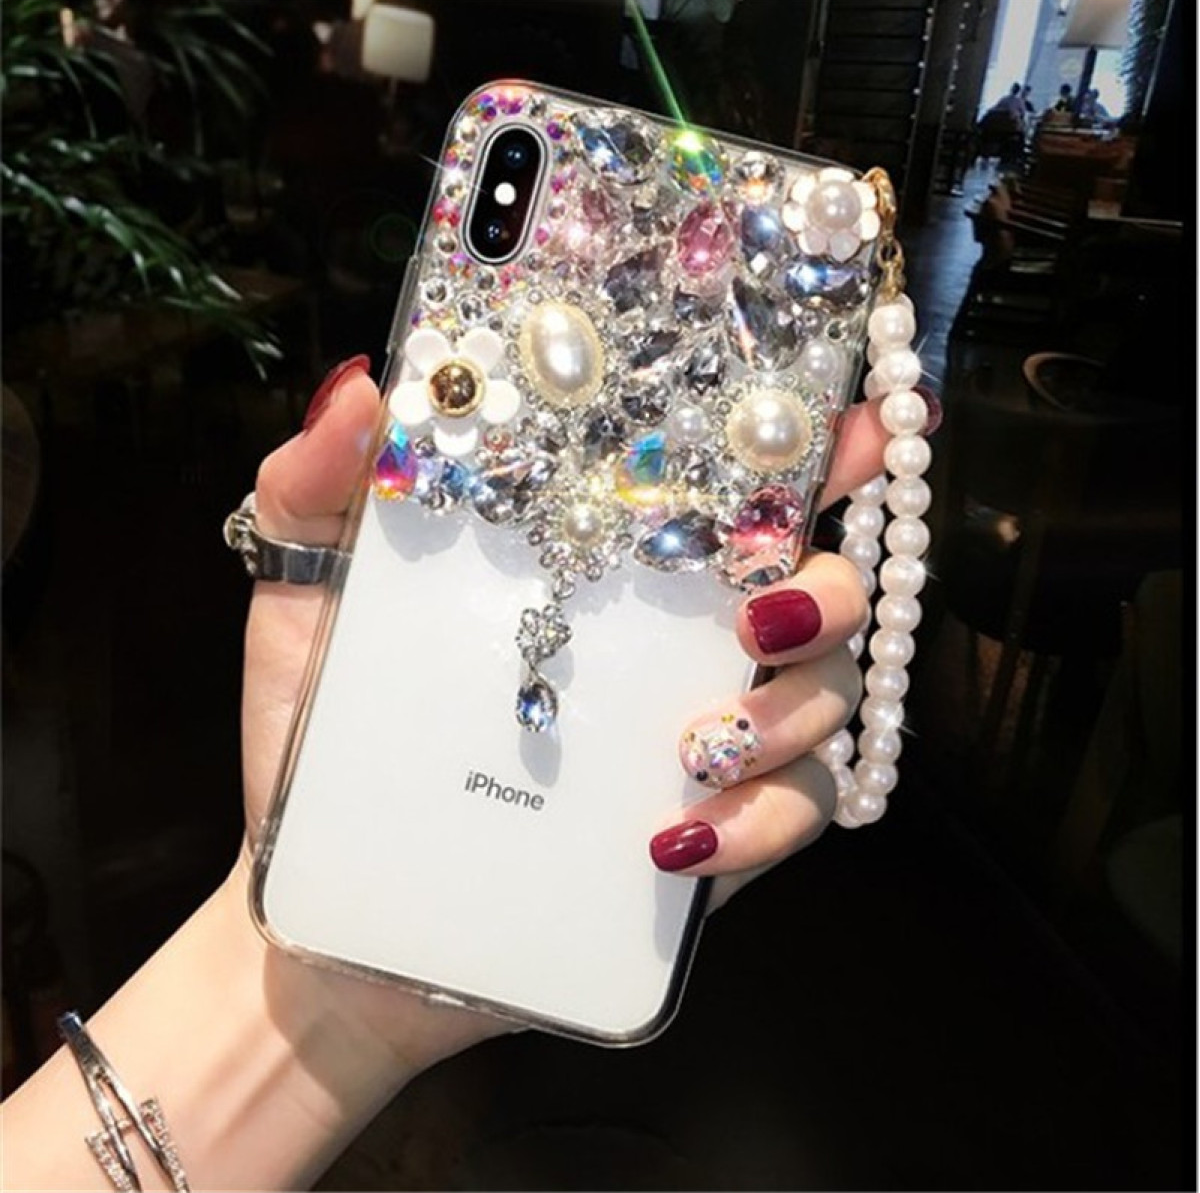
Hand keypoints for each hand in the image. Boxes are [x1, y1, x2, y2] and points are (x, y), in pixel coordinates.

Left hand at [235, 359, 886, 1056]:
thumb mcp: (309, 610)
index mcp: (609, 569)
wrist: (350, 917)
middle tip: (757, 613)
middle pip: (823, 588)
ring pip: (829, 699)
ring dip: (794, 710)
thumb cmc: (333, 750)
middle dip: (827, 588)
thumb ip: (317, 494)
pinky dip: (759, 820)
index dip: (807, 448)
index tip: (847, 421)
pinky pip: (794, 819)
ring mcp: (707, 743)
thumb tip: (361, 391)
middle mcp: (677, 644)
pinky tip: (672, 840)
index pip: (730, 490)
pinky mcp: (715, 841)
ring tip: (697, 744)